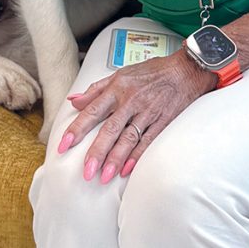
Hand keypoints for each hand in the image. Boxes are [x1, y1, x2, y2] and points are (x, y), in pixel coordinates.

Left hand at [58, 49, 215, 183]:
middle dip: (97, 151)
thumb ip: (95, 89)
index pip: (92, 110)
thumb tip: (73, 100)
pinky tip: (127, 170)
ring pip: (128, 138)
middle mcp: (130, 101)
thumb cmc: (151, 72)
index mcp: (117, 88)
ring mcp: (147, 112)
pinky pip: (148, 141)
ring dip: (116, 159)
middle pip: (110, 129)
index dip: (78, 128)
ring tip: (104, 176)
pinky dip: (137, 156)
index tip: (64, 144)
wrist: (184, 71)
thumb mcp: (120, 74)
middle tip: (86, 171)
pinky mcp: (162, 121)